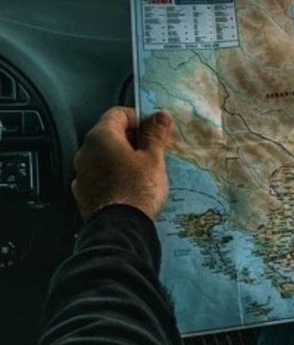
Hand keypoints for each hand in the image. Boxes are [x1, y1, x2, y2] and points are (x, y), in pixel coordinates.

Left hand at [72, 108, 173, 222]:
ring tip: (145, 170)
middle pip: (110, 134)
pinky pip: (100, 175)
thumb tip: (160, 116)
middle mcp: (85, 152)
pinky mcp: (83, 194)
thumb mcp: (153, 158)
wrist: (120, 230)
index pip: (119, 113)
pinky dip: (114, 175)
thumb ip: (155, 134)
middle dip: (133, 139)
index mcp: (101, 137)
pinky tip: (131, 186)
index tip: (155, 130)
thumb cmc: (137, 190)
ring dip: (123, 158)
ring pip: (105, 156)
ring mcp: (82, 174)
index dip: (140, 118)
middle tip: (155, 150)